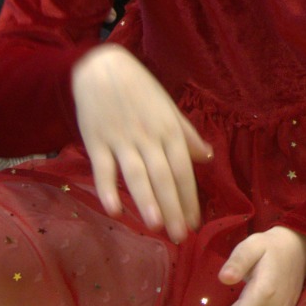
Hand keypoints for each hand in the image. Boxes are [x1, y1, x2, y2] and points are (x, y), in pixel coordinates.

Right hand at [71, 44, 210, 242]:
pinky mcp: (96, 142)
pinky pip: (103, 169)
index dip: (190, 197)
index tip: (195, 223)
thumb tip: (208, 158)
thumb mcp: (170, 109)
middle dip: (173, 208)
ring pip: (137, 175)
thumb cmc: (141, 90)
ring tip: (157, 226)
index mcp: (169, 130)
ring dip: (147, 201)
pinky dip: (108, 189)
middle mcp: (149, 137)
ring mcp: (122, 140)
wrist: (102, 69)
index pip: (183, 169)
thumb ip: (187, 135)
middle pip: (163, 176)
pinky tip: (115, 210)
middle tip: (180, 236)